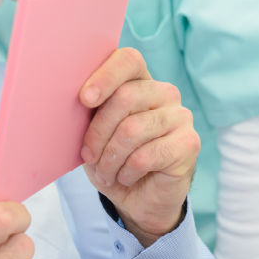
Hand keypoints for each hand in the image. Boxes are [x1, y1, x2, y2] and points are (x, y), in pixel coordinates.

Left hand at [78, 48, 199, 246]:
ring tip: (104, 172)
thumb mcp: (90, 131)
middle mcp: (163, 92)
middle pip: (125, 97)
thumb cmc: (109, 156)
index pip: (128, 60)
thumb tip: (70, 94)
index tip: (84, 99)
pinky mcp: (189, 143)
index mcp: (137, 80)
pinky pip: (146, 155)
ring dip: (110, 158)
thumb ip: (87, 109)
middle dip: (98, 132)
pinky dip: (126, 171)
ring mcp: (180, 115)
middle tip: (87, 156)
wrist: (135, 197)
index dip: (105, 76)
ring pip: (133, 129)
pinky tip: (125, 177)